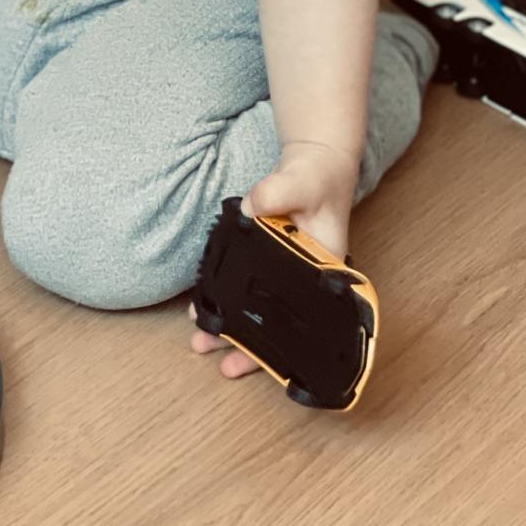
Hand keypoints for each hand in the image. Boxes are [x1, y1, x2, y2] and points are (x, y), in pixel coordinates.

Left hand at [188, 139, 360, 380]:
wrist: (314, 163)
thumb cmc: (319, 177)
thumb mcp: (302, 181)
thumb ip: (278, 191)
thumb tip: (252, 205)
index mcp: (325, 272)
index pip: (303, 321)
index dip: (279, 345)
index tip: (252, 362)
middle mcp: (307, 280)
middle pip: (276, 322)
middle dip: (245, 344)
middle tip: (211, 354)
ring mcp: (286, 271)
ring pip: (259, 309)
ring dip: (231, 326)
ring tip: (200, 339)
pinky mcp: (267, 258)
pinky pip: (248, 285)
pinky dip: (228, 297)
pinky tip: (204, 306)